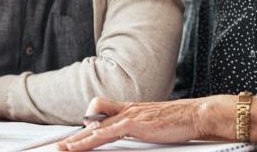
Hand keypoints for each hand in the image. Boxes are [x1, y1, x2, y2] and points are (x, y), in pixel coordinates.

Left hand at [56, 97, 209, 150]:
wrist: (197, 114)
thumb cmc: (180, 121)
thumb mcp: (154, 123)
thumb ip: (140, 128)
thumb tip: (134, 132)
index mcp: (130, 110)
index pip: (100, 115)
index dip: (85, 127)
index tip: (73, 138)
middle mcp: (126, 110)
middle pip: (92, 122)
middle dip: (75, 137)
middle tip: (59, 148)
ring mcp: (130, 116)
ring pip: (95, 127)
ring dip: (77, 141)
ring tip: (64, 150)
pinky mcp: (135, 124)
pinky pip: (107, 132)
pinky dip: (92, 139)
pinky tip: (84, 146)